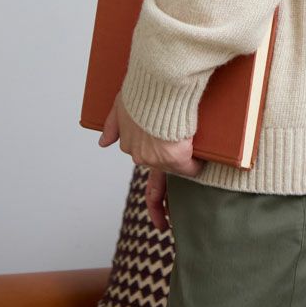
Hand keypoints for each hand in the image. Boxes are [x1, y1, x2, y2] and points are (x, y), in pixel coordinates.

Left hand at [98, 92, 203, 230]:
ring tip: (195, 169)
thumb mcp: (121, 103)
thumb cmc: (142, 88)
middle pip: (158, 174)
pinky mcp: (175, 157)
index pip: (140, 170)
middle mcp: (142, 156)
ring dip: (184, 167)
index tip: (160, 223)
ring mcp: (157, 159)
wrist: (158, 83)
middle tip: (168, 221)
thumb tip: (102, 142)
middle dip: (165, 190)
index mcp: (131, 143)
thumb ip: (113, 122)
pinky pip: (191, 168)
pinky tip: (203, 164)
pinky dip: (197, 166)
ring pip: (174, 169)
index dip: (155, 204)